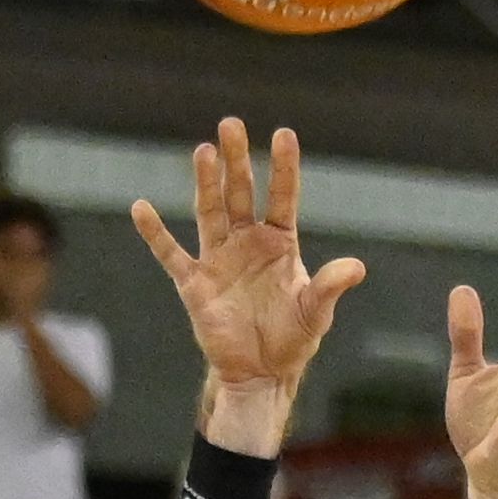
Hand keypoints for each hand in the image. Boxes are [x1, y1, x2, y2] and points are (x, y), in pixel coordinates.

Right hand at [130, 119, 363, 403]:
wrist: (260, 374)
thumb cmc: (293, 340)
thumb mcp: (316, 312)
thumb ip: (329, 287)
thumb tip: (356, 268)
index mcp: (280, 244)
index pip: (282, 197)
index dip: (283, 167)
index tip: (283, 134)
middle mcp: (247, 244)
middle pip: (240, 194)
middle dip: (236, 160)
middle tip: (230, 124)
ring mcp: (219, 260)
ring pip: (209, 213)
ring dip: (205, 183)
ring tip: (203, 150)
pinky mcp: (194, 284)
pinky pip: (171, 255)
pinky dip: (155, 233)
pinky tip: (141, 208)